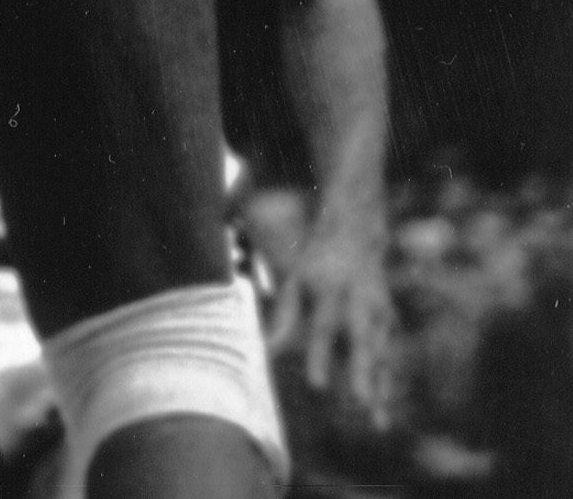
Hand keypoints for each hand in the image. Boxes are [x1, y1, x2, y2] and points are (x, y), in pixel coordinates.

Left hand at [276, 211, 398, 423]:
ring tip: (377, 422)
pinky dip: (389, 385)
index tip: (318, 387)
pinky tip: (383, 413)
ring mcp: (381, 312)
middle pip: (363, 339)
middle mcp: (361, 301)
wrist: (356, 234)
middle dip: (362, 371)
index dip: (321, 357)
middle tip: (361, 401)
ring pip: (383, 354)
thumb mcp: (295, 281)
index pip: (325, 327)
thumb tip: (265, 353)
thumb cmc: (316, 264)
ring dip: (382, 388)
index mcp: (331, 288)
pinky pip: (391, 358)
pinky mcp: (392, 322)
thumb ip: (284, 317)